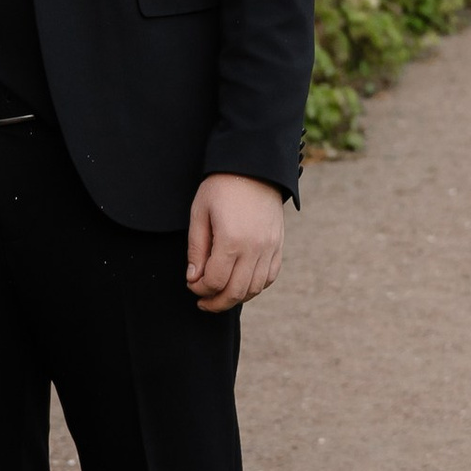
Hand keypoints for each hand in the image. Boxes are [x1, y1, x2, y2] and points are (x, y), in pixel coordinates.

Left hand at [185, 173, 285, 313]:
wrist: (254, 167)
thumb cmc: (221, 187)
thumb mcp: (200, 213)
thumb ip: (196, 250)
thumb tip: (193, 279)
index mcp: (232, 240)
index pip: (215, 281)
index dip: (199, 289)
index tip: (191, 284)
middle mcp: (254, 248)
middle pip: (236, 292)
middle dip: (216, 302)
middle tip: (203, 302)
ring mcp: (270, 248)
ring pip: (254, 289)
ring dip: (235, 298)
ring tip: (220, 296)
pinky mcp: (278, 246)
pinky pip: (269, 277)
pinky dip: (255, 287)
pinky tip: (240, 284)